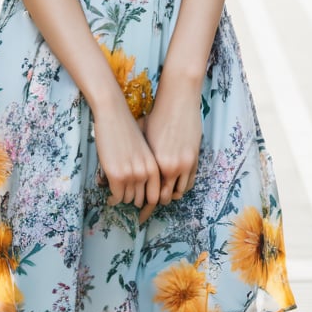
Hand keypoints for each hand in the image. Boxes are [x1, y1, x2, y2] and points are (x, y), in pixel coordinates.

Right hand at [93, 94, 160, 215]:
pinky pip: (116, 197)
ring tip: (115, 191)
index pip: (156, 196)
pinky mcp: (117, 175)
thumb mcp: (143, 151)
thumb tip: (140, 189)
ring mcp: (133, 175)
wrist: (113, 114)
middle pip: (141, 200)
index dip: (149, 206)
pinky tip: (109, 197)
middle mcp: (147, 173)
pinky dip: (112, 199)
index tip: (143, 213)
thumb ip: (145, 168)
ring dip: (121, 197)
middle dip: (132, 200)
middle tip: (124, 198)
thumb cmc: (127, 130)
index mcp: (155, 167)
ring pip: (128, 199)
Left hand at [140, 88, 201, 220]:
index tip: (137, 212)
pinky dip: (180, 188)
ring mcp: (184, 164)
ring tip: (159, 197)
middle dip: (153, 204)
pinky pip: (188, 183)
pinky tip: (172, 187)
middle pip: (162, 198)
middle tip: (146, 210)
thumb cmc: (155, 116)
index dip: (141, 205)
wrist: (178, 99)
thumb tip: (116, 172)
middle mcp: (169, 167)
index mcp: (153, 163)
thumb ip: (134, 157)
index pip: (147, 195)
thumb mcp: (140, 136)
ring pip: (176, 193)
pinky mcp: (194, 159)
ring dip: (168, 196)